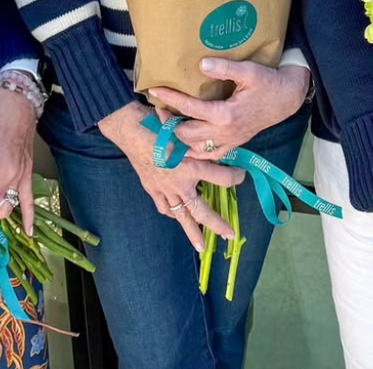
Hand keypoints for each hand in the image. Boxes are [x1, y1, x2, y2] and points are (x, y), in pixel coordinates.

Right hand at [97, 101, 244, 252]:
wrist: (131, 129)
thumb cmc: (160, 125)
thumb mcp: (187, 132)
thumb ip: (202, 143)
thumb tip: (218, 145)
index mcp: (191, 167)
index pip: (222, 179)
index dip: (235, 177)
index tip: (241, 175)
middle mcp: (179, 183)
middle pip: (201, 210)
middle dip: (217, 224)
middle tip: (230, 235)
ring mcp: (164, 189)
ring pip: (181, 216)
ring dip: (193, 231)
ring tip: (201, 246)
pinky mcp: (152, 188)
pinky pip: (164, 206)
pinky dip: (171, 213)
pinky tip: (176, 216)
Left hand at [150, 59, 309, 159]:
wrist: (286, 99)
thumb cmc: (267, 82)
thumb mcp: (248, 71)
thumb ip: (224, 68)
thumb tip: (201, 64)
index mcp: (225, 114)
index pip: (189, 107)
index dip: (170, 98)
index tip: (154, 90)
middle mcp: (224, 132)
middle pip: (186, 134)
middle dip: (169, 123)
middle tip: (158, 108)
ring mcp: (229, 141)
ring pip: (195, 149)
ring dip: (179, 139)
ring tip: (168, 124)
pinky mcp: (234, 144)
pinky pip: (210, 156)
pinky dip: (195, 152)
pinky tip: (186, 142)